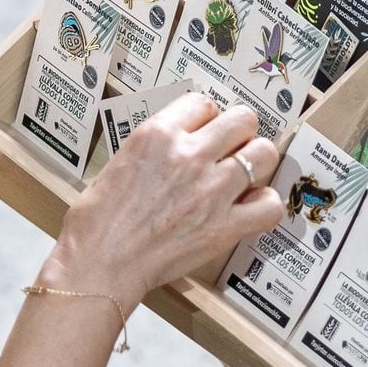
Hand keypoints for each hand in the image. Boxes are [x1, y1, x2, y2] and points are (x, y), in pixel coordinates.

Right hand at [42, 93, 282, 307]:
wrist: (99, 263)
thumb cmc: (97, 219)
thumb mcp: (120, 160)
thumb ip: (156, 145)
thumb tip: (180, 142)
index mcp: (158, 134)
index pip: (203, 103)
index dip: (207, 117)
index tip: (204, 130)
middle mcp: (189, 155)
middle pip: (243, 119)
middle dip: (239, 131)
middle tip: (230, 148)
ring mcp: (212, 190)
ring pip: (263, 154)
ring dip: (256, 162)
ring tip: (244, 175)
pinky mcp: (224, 227)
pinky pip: (269, 205)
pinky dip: (265, 204)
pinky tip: (250, 207)